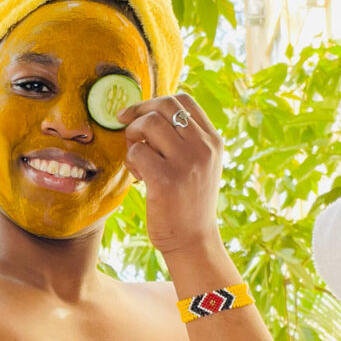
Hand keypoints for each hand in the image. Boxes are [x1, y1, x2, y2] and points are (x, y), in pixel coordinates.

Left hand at [120, 93, 224, 256]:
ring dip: (133, 136)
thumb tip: (147, 111)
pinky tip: (138, 176)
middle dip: (138, 113)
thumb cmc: (188, 201)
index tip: (137, 114)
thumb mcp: (199, 165)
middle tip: (128, 132)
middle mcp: (203, 148)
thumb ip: (185, 139)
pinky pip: (137, 151)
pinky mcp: (166, 180)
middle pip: (163, 106)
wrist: (193, 240)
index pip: (183, 100)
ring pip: (148, 124)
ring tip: (136, 158)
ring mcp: (187, 163)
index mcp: (213, 141)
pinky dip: (130, 160)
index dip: (154, 102)